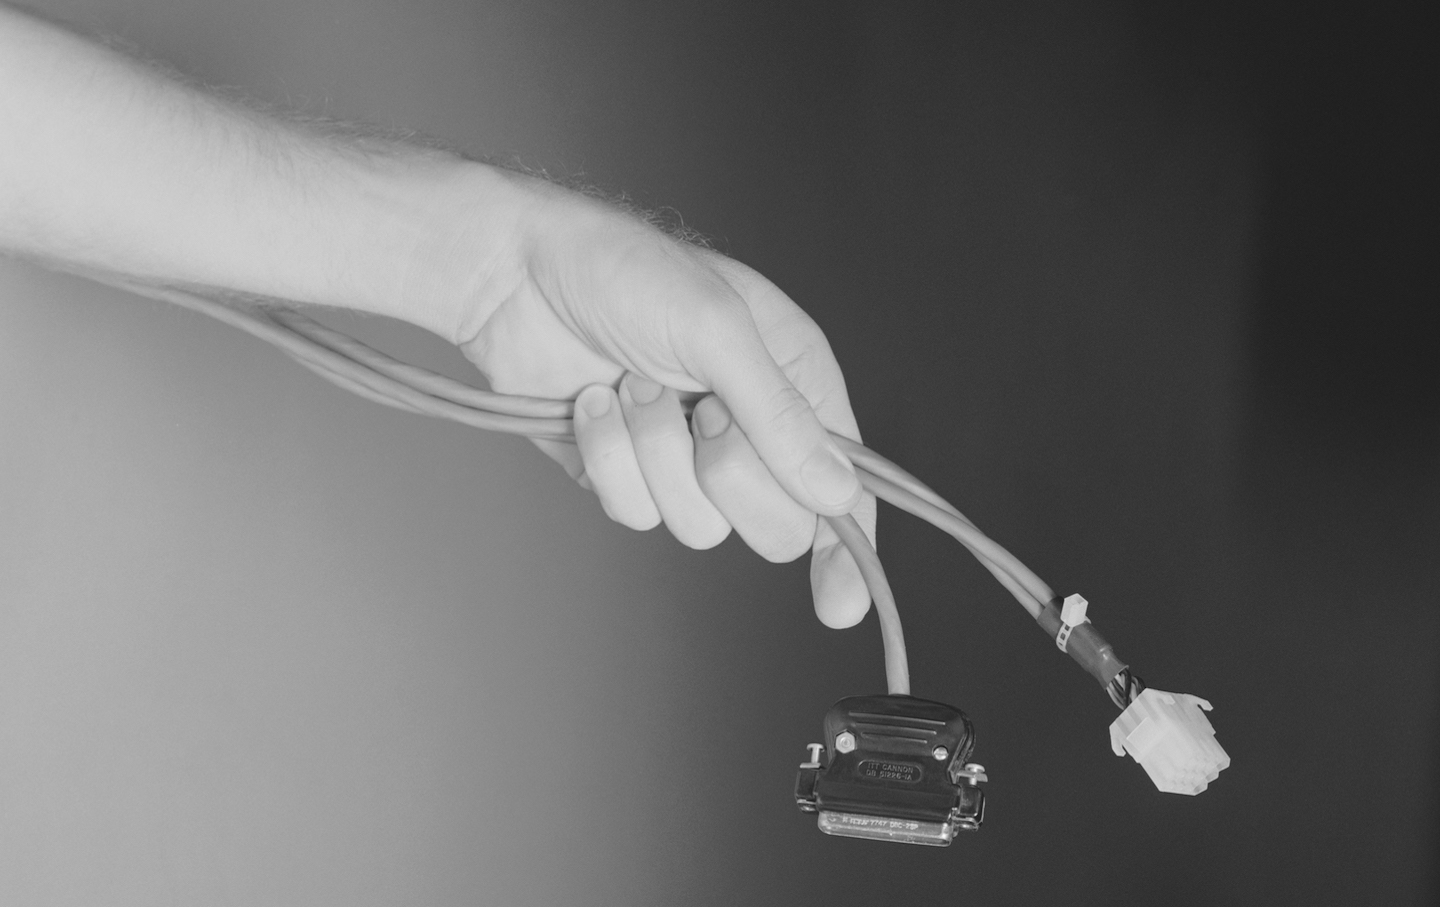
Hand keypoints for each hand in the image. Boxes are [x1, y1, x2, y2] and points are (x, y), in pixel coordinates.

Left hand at [453, 171, 877, 628]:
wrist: (516, 274)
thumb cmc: (624, 271)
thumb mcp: (717, 328)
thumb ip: (779, 416)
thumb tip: (836, 493)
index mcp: (793, 382)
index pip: (843, 483)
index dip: (847, 544)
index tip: (838, 602)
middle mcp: (748, 429)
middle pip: (778, 524)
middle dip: (731, 476)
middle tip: (703, 414)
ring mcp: (684, 458)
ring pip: (699, 526)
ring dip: (657, 454)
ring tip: (630, 385)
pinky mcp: (627, 474)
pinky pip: (636, 513)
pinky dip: (610, 459)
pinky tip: (593, 403)